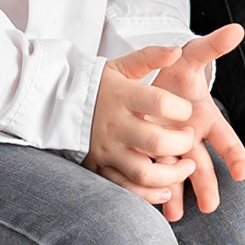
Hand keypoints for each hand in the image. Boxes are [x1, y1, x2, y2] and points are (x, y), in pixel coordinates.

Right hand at [87, 55, 202, 194]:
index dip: (181, 109)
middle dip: (182, 143)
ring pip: (144, 171)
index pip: (160, 102)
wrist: (54, 103)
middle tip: (189, 138)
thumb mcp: (121, 66)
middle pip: (156, 141)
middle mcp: (115, 124)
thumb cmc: (97, 85)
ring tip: (187, 167)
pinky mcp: (100, 167)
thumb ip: (150, 57)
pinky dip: (147, 194)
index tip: (186, 111)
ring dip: (172, 174)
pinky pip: (125, 187)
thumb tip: (177, 50)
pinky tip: (164, 191)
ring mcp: (107, 149)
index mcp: (122, 95)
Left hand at [129, 25, 244, 218]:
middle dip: (205, 184)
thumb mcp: (193, 56)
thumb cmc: (180, 70)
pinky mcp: (152, 151)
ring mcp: (172, 146)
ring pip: (179, 173)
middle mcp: (191, 136)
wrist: (159, 80)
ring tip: (177, 215)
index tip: (242, 173)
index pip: (225, 138)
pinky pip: (156, 173)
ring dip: (179, 194)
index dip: (234, 155)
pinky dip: (157, 191)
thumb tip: (237, 29)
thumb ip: (213, 45)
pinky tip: (157, 209)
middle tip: (210, 206)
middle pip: (202, 163)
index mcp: (205, 117)